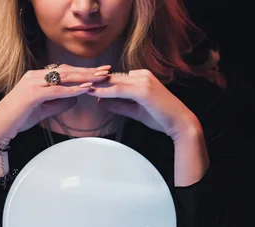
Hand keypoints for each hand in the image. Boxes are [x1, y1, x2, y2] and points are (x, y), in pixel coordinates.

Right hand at [0, 64, 110, 143]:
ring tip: (101, 78)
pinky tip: (86, 89)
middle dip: (89, 71)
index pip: (64, 71)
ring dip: (84, 78)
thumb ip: (59, 102)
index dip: (83, 72)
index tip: (99, 73)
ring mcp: (33, 83)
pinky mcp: (32, 94)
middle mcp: (35, 76)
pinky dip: (73, 89)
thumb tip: (76, 98)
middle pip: (67, 71)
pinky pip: (57, 90)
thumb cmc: (18, 119)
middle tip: (107, 71)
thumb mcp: (43, 109)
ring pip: (64, 78)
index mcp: (37, 77)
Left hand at [86, 69, 201, 141]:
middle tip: (74, 83)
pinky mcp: (143, 90)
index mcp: (140, 77)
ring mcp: (143, 80)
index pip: (114, 78)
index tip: (82, 84)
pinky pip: (120, 90)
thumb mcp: (134, 110)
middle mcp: (142, 75)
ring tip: (78, 87)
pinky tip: (93, 93)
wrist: (179, 123)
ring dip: (96, 84)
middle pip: (112, 77)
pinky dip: (106, 91)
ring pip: (114, 82)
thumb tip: (100, 102)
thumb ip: (118, 104)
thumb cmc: (160, 117)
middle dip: (93, 81)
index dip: (98, 82)